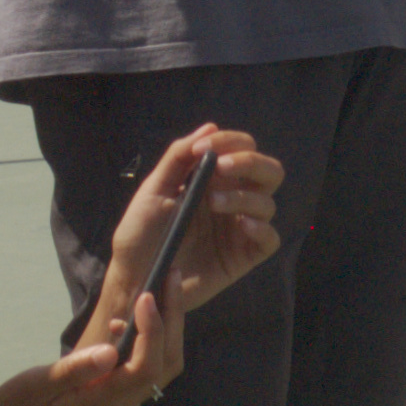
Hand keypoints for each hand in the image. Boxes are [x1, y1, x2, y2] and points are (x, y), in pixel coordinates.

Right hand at [0, 302, 172, 405]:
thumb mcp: (35, 387)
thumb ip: (73, 370)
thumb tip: (111, 349)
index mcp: (103, 401)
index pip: (145, 365)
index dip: (152, 329)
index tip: (145, 295)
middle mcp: (120, 404)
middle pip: (165, 364)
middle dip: (173, 320)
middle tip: (170, 277)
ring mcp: (119, 404)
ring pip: (159, 367)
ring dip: (167, 328)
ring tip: (160, 290)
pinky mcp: (112, 398)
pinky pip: (143, 369)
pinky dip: (149, 340)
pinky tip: (129, 320)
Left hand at [97, 126, 282, 340]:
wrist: (135, 278)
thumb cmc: (140, 234)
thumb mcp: (154, 190)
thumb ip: (179, 157)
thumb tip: (210, 127)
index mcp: (212, 179)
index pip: (241, 149)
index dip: (229, 142)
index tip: (203, 149)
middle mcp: (231, 199)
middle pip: (267, 171)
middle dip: (249, 162)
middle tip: (222, 168)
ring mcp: (239, 227)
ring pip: (268, 202)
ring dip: (243, 195)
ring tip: (213, 203)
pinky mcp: (244, 256)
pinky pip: (270, 238)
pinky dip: (262, 227)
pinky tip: (243, 225)